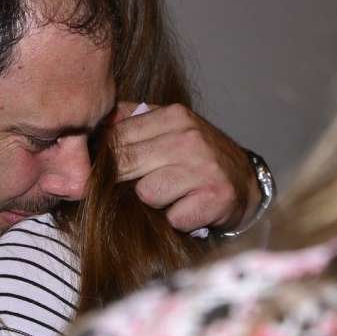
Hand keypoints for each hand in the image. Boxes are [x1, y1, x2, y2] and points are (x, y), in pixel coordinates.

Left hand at [110, 102, 257, 231]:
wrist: (246, 182)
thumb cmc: (196, 157)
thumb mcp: (169, 128)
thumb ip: (131, 122)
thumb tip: (90, 127)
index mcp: (173, 116)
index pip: (116, 136)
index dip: (104, 159)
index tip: (105, 171)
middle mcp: (189, 137)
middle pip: (125, 164)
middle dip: (124, 182)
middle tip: (139, 186)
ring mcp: (204, 167)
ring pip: (146, 194)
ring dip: (155, 202)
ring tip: (173, 195)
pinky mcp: (215, 198)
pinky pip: (172, 217)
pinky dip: (178, 219)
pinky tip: (189, 207)